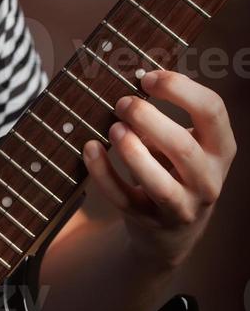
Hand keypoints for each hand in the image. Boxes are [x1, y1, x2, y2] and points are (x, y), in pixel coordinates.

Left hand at [82, 70, 236, 268]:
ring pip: (158, 183)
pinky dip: (103, 173)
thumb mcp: (185, 143)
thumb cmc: (176, 171)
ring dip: (132, 151)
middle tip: (123, 103)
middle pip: (183, 147)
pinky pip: (123, 198)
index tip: (148, 78)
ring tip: (114, 127)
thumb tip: (131, 84)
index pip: (212, 111)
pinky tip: (90, 148)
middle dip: (149, 119)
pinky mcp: (149, 221)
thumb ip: (167, 119)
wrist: (174, 231)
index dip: (179, 89)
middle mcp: (207, 180)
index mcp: (221, 149)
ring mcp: (180, 206)